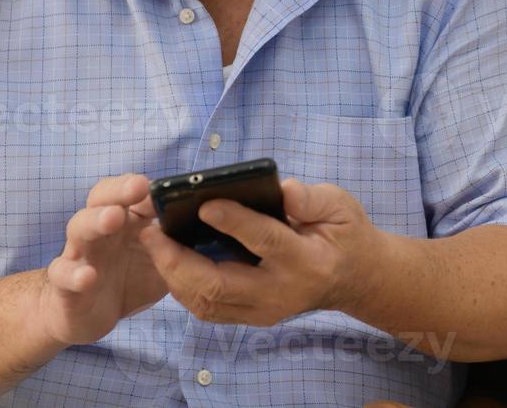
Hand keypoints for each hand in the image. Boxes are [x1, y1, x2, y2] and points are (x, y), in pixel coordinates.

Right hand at [37, 173, 167, 345]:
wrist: (87, 313)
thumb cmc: (129, 277)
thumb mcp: (161, 259)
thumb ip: (178, 242)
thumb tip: (214, 223)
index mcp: (125, 218)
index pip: (129, 190)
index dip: (145, 185)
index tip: (163, 185)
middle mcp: (100, 228)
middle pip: (103, 198)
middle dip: (120, 190)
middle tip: (139, 187)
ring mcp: (80, 252)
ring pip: (79, 227)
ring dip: (96, 220)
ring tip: (113, 218)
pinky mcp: (64, 283)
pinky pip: (63, 274)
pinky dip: (74, 273)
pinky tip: (88, 276)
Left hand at [139, 177, 384, 325]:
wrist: (354, 278)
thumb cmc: (344, 234)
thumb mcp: (340, 206)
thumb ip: (311, 199)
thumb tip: (281, 189)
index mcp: (306, 261)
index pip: (264, 241)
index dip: (234, 222)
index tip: (205, 203)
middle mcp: (280, 293)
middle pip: (220, 285)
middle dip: (179, 260)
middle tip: (153, 232)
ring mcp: (263, 311)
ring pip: (206, 302)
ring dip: (173, 275)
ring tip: (153, 243)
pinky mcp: (251, 318)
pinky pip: (207, 308)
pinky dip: (182, 286)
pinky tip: (168, 262)